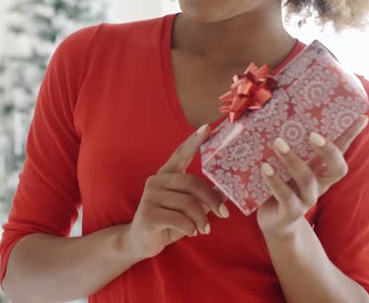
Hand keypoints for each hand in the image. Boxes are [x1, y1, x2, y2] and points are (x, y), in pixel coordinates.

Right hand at [126, 124, 229, 260]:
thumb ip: (204, 197)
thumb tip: (227, 190)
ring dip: (201, 219)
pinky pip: (178, 219)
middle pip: (191, 182)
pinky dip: (190, 228)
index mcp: (167, 174)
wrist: (141, 241)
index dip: (194, 141)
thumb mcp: (189, 208)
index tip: (208, 127)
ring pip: (188, 203)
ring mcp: (150, 197)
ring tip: (204, 229)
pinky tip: (191, 232)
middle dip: (211, 199)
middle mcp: (157, 181)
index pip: (181, 153)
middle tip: (224, 214)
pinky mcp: (148, 214)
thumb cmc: (168, 221)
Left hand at [256, 115, 368, 237]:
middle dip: (328, 150)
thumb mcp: (286, 164)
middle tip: (312, 134)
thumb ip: (288, 145)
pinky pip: (286, 197)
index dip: (350, 136)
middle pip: (336, 168)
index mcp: (321, 170)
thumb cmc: (280, 183)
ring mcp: (306, 199)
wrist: (272, 220)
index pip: (340, 150)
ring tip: (277, 142)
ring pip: (307, 180)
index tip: (360, 118)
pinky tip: (265, 167)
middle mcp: (319, 183)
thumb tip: (277, 115)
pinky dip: (275, 181)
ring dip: (292, 160)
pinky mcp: (290, 211)